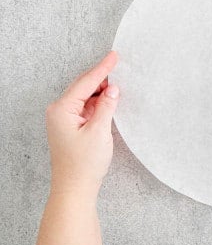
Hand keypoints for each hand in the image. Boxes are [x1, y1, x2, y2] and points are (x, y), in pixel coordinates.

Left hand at [45, 51, 119, 197]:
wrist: (75, 188)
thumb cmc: (84, 163)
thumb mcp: (99, 131)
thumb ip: (107, 106)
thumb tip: (113, 89)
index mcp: (62, 109)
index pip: (86, 82)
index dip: (102, 68)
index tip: (114, 56)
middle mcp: (59, 111)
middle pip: (83, 86)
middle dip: (101, 77)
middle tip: (119, 64)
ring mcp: (64, 119)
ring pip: (86, 96)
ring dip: (102, 91)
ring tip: (119, 83)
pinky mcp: (72, 126)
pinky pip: (87, 107)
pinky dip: (99, 102)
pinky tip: (110, 100)